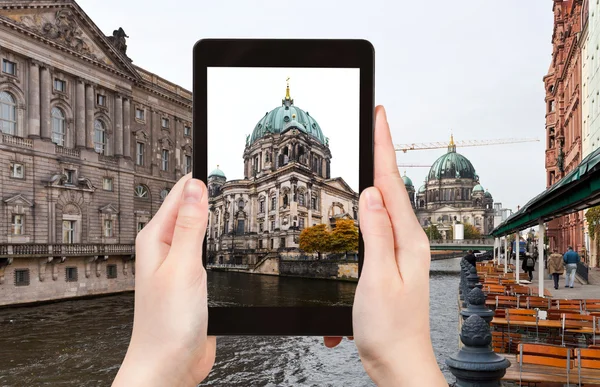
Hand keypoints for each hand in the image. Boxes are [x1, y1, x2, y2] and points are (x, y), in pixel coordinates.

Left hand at [113, 175, 215, 386]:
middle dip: (209, 196)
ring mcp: (180, 264)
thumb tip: (195, 187)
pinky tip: (226, 240)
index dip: (200, 179)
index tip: (220, 165)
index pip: (179, 194)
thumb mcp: (183, 267)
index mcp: (156, 239)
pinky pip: (206, 251)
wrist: (169, 364)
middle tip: (231, 178)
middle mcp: (166, 248)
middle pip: (189, 209)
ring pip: (200, 230)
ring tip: (231, 202)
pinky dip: (217, 243)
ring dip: (214, 219)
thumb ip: (189, 226)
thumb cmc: (166, 324)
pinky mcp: (193, 280)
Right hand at [325, 106, 445, 385]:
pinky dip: (367, 209)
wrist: (398, 362)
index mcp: (407, 240)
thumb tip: (371, 193)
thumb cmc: (389, 328)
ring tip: (368, 152)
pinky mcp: (390, 262)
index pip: (391, 183)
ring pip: (384, 205)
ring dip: (375, 177)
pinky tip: (362, 203)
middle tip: (373, 123)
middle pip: (390, 187)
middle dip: (381, 152)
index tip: (380, 115)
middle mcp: (407, 241)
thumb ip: (376, 233)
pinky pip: (377, 226)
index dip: (384, 146)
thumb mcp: (378, 277)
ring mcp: (400, 251)